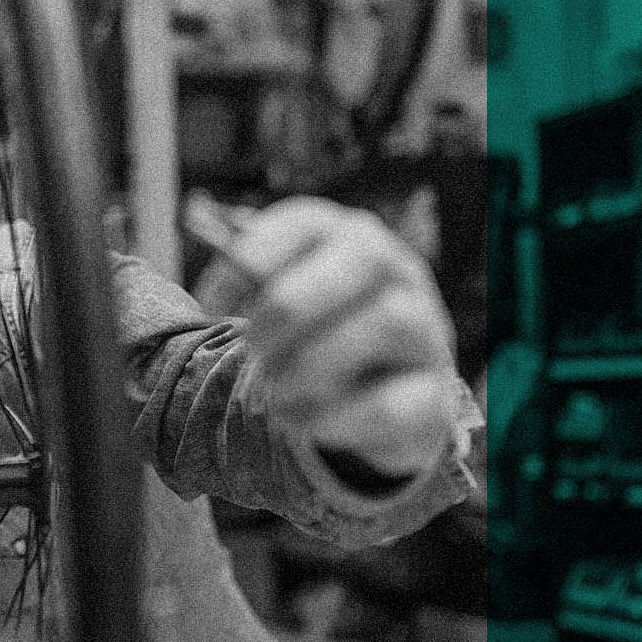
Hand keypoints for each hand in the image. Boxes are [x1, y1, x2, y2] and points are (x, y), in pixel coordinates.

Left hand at [231, 197, 457, 483]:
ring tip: (275, 389)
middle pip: (366, 256)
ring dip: (312, 362)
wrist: (384, 401)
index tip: (210, 303)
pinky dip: (334, 416)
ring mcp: (427, 332)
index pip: (308, 221)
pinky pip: (392, 402)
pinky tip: (303, 420)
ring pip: (387, 321)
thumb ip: (252, 283)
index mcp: (351, 238)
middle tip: (253, 349)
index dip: (251, 258)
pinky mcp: (433, 397)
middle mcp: (400, 273)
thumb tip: (208, 275)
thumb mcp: (286, 303)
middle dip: (290, 307)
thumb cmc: (320, 337)